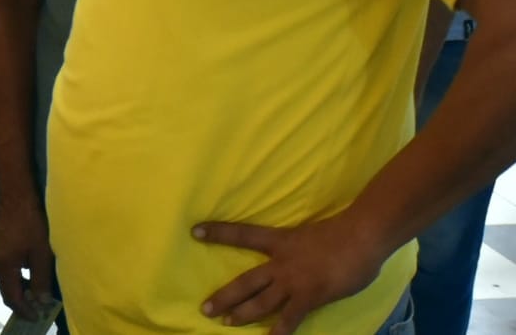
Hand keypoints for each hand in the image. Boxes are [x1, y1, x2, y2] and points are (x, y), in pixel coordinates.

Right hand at [0, 196, 55, 318]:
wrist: (17, 197)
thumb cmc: (31, 224)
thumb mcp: (41, 253)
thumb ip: (41, 279)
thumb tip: (41, 302)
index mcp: (3, 267)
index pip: (12, 298)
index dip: (25, 311)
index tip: (39, 318)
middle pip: (7, 292)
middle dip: (22, 304)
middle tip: (39, 311)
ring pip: (7, 282)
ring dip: (21, 292)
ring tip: (39, 298)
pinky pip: (8, 272)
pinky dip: (19, 280)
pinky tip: (32, 279)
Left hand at [194, 213, 387, 333]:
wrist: (361, 237)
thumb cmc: (341, 233)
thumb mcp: (309, 234)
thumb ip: (298, 248)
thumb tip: (297, 256)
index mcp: (279, 241)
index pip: (242, 234)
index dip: (218, 232)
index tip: (194, 231)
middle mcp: (281, 262)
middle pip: (245, 281)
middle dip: (225, 296)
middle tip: (205, 308)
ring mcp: (294, 281)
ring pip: (262, 302)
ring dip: (243, 314)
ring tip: (226, 323)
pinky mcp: (310, 296)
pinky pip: (291, 318)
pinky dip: (280, 331)